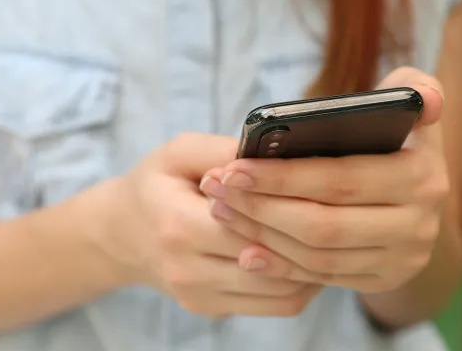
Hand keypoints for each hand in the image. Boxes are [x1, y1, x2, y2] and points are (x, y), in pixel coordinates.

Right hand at [93, 133, 320, 317]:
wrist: (120, 234)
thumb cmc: (155, 185)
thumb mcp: (178, 153)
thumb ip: (222, 151)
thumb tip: (273, 154)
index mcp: (178, 225)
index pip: (250, 226)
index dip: (289, 209)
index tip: (321, 190)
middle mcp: (188, 270)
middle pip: (272, 264)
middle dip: (310, 240)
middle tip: (341, 214)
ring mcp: (200, 297)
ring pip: (281, 294)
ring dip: (313, 268)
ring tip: (331, 237)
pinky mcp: (211, 310)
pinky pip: (273, 306)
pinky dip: (300, 284)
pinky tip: (310, 257)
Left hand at [200, 67, 448, 293]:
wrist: (416, 193)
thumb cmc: (396, 135)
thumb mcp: (409, 103)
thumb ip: (413, 86)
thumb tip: (425, 101)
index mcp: (422, 176)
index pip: (341, 180)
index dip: (283, 177)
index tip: (233, 167)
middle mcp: (419, 224)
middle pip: (323, 225)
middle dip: (262, 207)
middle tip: (217, 189)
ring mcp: (403, 259)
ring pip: (318, 255)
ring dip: (263, 235)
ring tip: (223, 211)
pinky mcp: (384, 280)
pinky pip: (323, 278)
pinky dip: (281, 265)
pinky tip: (246, 249)